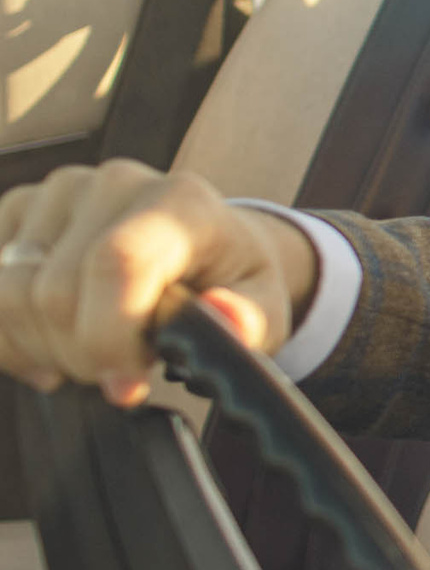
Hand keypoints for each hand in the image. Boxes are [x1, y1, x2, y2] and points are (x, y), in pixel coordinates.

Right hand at [0, 161, 318, 407]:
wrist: (205, 246)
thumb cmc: (229, 281)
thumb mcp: (264, 308)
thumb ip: (250, 320)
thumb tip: (225, 316)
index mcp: (181, 201)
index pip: (118, 261)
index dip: (108, 335)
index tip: (125, 386)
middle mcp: (115, 183)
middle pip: (54, 294)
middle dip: (82, 356)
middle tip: (120, 367)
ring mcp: (59, 192)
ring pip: (6, 295)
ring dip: (42, 347)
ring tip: (91, 349)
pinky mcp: (18, 209)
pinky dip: (9, 335)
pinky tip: (51, 340)